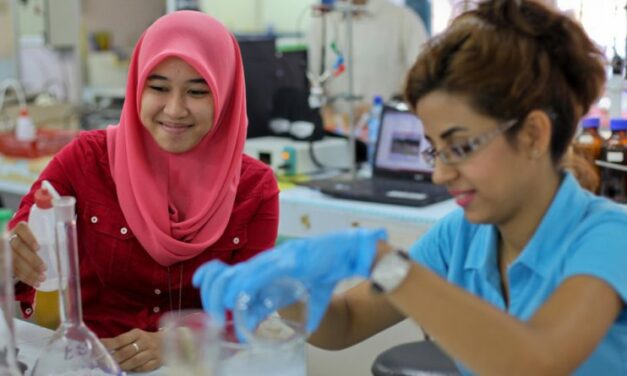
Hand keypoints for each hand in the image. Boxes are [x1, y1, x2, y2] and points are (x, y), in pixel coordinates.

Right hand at [9, 221, 46, 287]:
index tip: (38, 248)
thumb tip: (68, 244)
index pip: (22, 228)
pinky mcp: (4, 263)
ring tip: (42, 278)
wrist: (13, 252)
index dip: (29, 237)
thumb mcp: (37, 239)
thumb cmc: (32, 244)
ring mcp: (4, 251)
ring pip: (14, 261)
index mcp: (19, 230)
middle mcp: (9, 238)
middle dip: (32, 259)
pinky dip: (25, 278)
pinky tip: (35, 283)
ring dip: (29, 272)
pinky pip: (13, 271)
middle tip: (44, 268)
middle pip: (18, 247)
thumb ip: (48, 240)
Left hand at [101, 328, 162, 371]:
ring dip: (123, 366)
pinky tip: (129, 370)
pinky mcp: (157, 361)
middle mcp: (145, 342)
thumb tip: (101, 344)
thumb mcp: (134, 336)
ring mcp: (152, 352)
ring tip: (115, 368)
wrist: (167, 341)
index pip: (120, 339)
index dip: (108, 345)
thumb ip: (120, 341)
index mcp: (137, 333)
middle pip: (126, 352)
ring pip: (135, 361)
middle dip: (114, 359)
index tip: (98, 349)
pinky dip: (135, 369)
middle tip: (104, 363)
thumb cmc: (145, 339)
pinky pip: (144, 367)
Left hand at [193, 228, 386, 332]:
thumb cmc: (329, 269)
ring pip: (237, 275)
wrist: (350, 252)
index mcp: (267, 270)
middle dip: (212, 295)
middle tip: (213, 316)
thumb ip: (294, 310)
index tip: (209, 307)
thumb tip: (292, 330)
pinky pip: (258, 274)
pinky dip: (245, 288)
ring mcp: (275, 261)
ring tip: (221, 311)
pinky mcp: (286, 261)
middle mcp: (266, 263)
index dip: (212, 285)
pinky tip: (239, 301)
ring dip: (224, 295)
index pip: (231, 274)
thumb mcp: (307, 296)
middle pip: (226, 274)